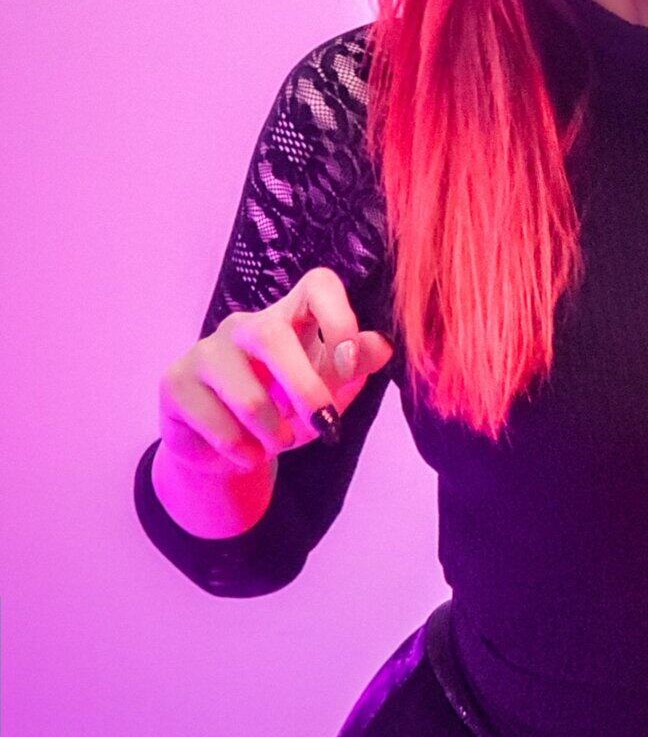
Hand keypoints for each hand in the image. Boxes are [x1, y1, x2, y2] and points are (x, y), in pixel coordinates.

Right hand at [157, 266, 395, 475]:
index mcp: (291, 317)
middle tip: (325, 425)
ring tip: (279, 442)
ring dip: (275, 433)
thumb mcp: (328, 391)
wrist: (228, 450)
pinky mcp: (176, 383)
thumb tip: (382, 346)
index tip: (350, 363)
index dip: (338, 316)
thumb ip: (354, 367)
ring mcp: (206, 351)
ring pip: (247, 396)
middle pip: (272, 336)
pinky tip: (246, 452)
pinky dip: (244, 451)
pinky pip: (218, 425)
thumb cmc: (285, 410)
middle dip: (305, 389)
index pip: (317, 284)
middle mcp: (246, 326)